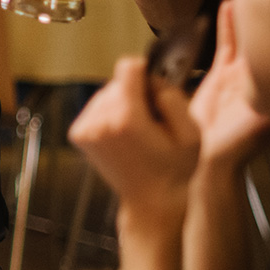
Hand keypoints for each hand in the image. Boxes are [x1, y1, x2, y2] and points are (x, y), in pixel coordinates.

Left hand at [69, 58, 198, 232]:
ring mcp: (85, 129)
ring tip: (139, 131)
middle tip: (152, 122)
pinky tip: (124, 135)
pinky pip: (96, 108)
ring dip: (122, 104)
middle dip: (136, 93)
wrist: (152, 202)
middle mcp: (99, 122)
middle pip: (117, 81)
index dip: (146, 74)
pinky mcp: (78, 135)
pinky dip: (110, 114)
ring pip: (106, 93)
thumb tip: (149, 76)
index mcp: (127, 119)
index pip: (128, 67)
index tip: (155, 93)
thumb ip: (171, 96)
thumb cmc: (175, 169)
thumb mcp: (191, 132)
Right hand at [189, 0, 269, 168]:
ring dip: (251, 13)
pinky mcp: (221, 74)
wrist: (209, 157)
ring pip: (250, 35)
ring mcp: (243, 73)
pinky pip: (226, 43)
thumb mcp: (267, 117)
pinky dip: (226, 23)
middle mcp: (265, 76)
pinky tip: (228, 4)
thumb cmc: (241, 144)